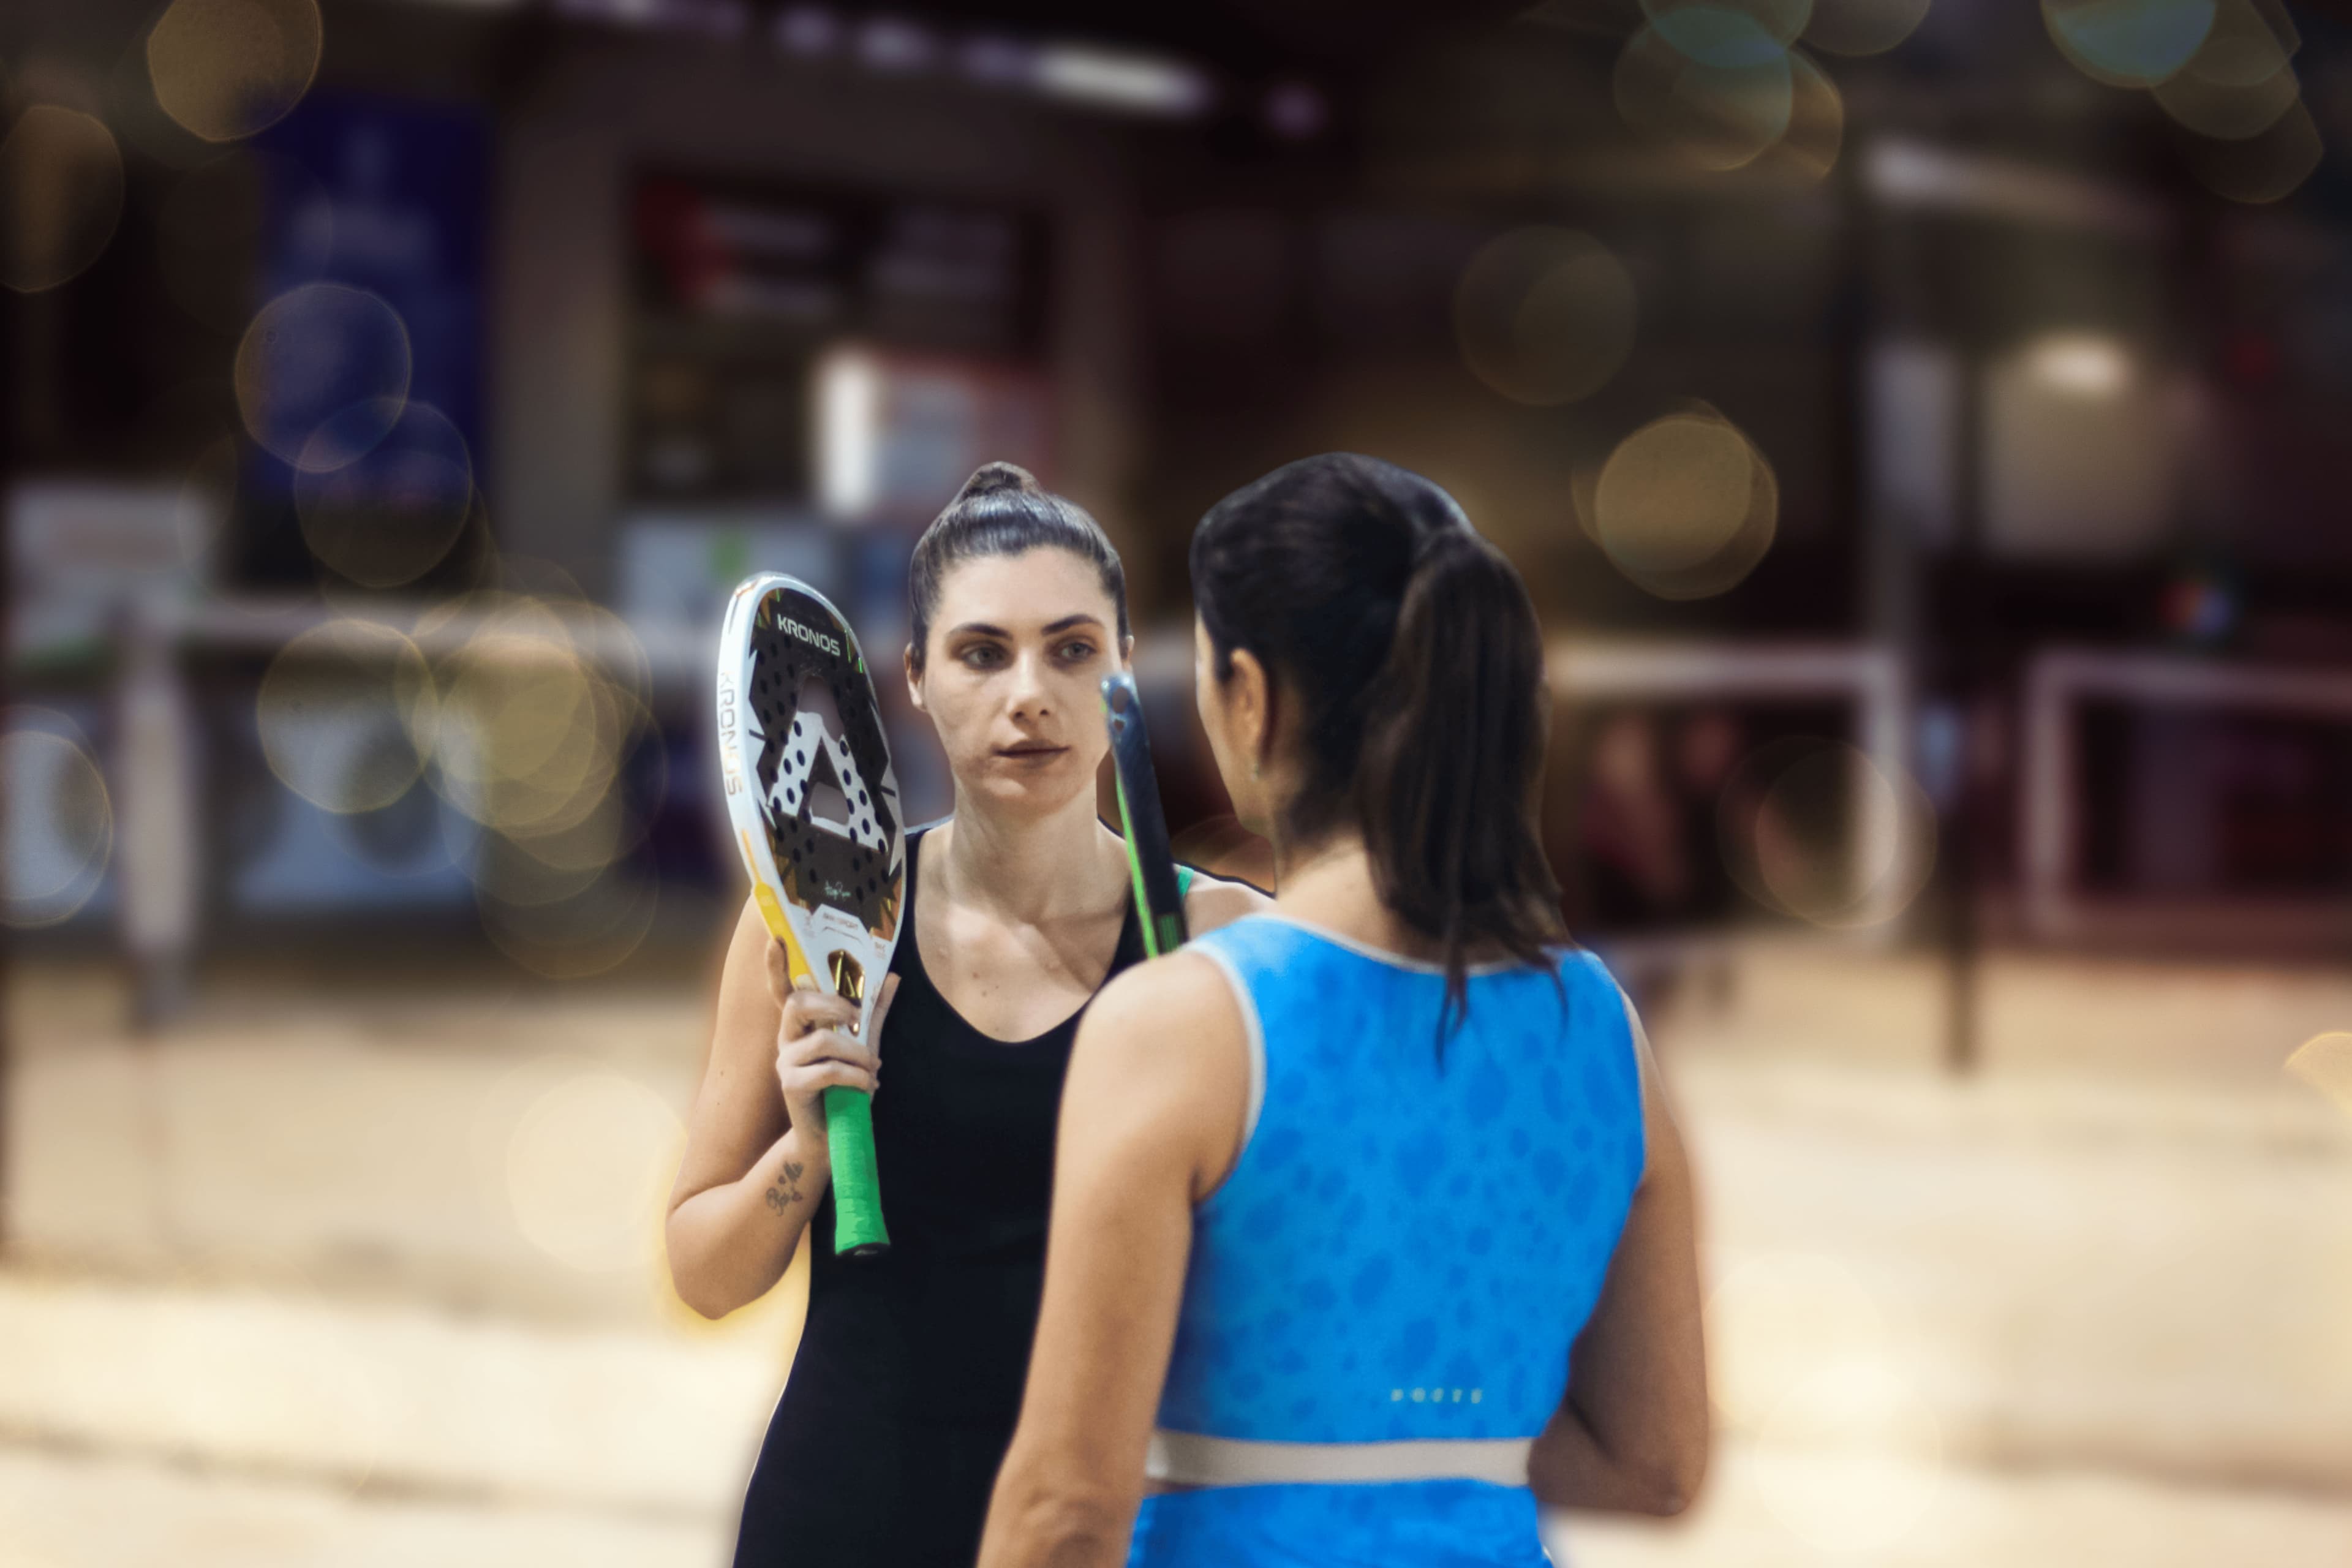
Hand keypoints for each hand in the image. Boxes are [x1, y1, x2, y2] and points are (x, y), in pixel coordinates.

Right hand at [766, 941, 898, 1148]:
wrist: (835, 1136)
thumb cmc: (846, 1086)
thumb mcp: (864, 1043)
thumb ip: (874, 1011)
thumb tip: (892, 976)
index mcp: (801, 1024)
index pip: (783, 990)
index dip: (776, 966)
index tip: (775, 938)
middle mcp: (787, 1038)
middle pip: (798, 1005)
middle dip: (832, 1005)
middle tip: (856, 1017)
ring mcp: (786, 1062)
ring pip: (823, 1041)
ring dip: (857, 1053)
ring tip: (873, 1068)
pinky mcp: (791, 1086)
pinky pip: (828, 1071)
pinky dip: (856, 1076)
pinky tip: (869, 1086)